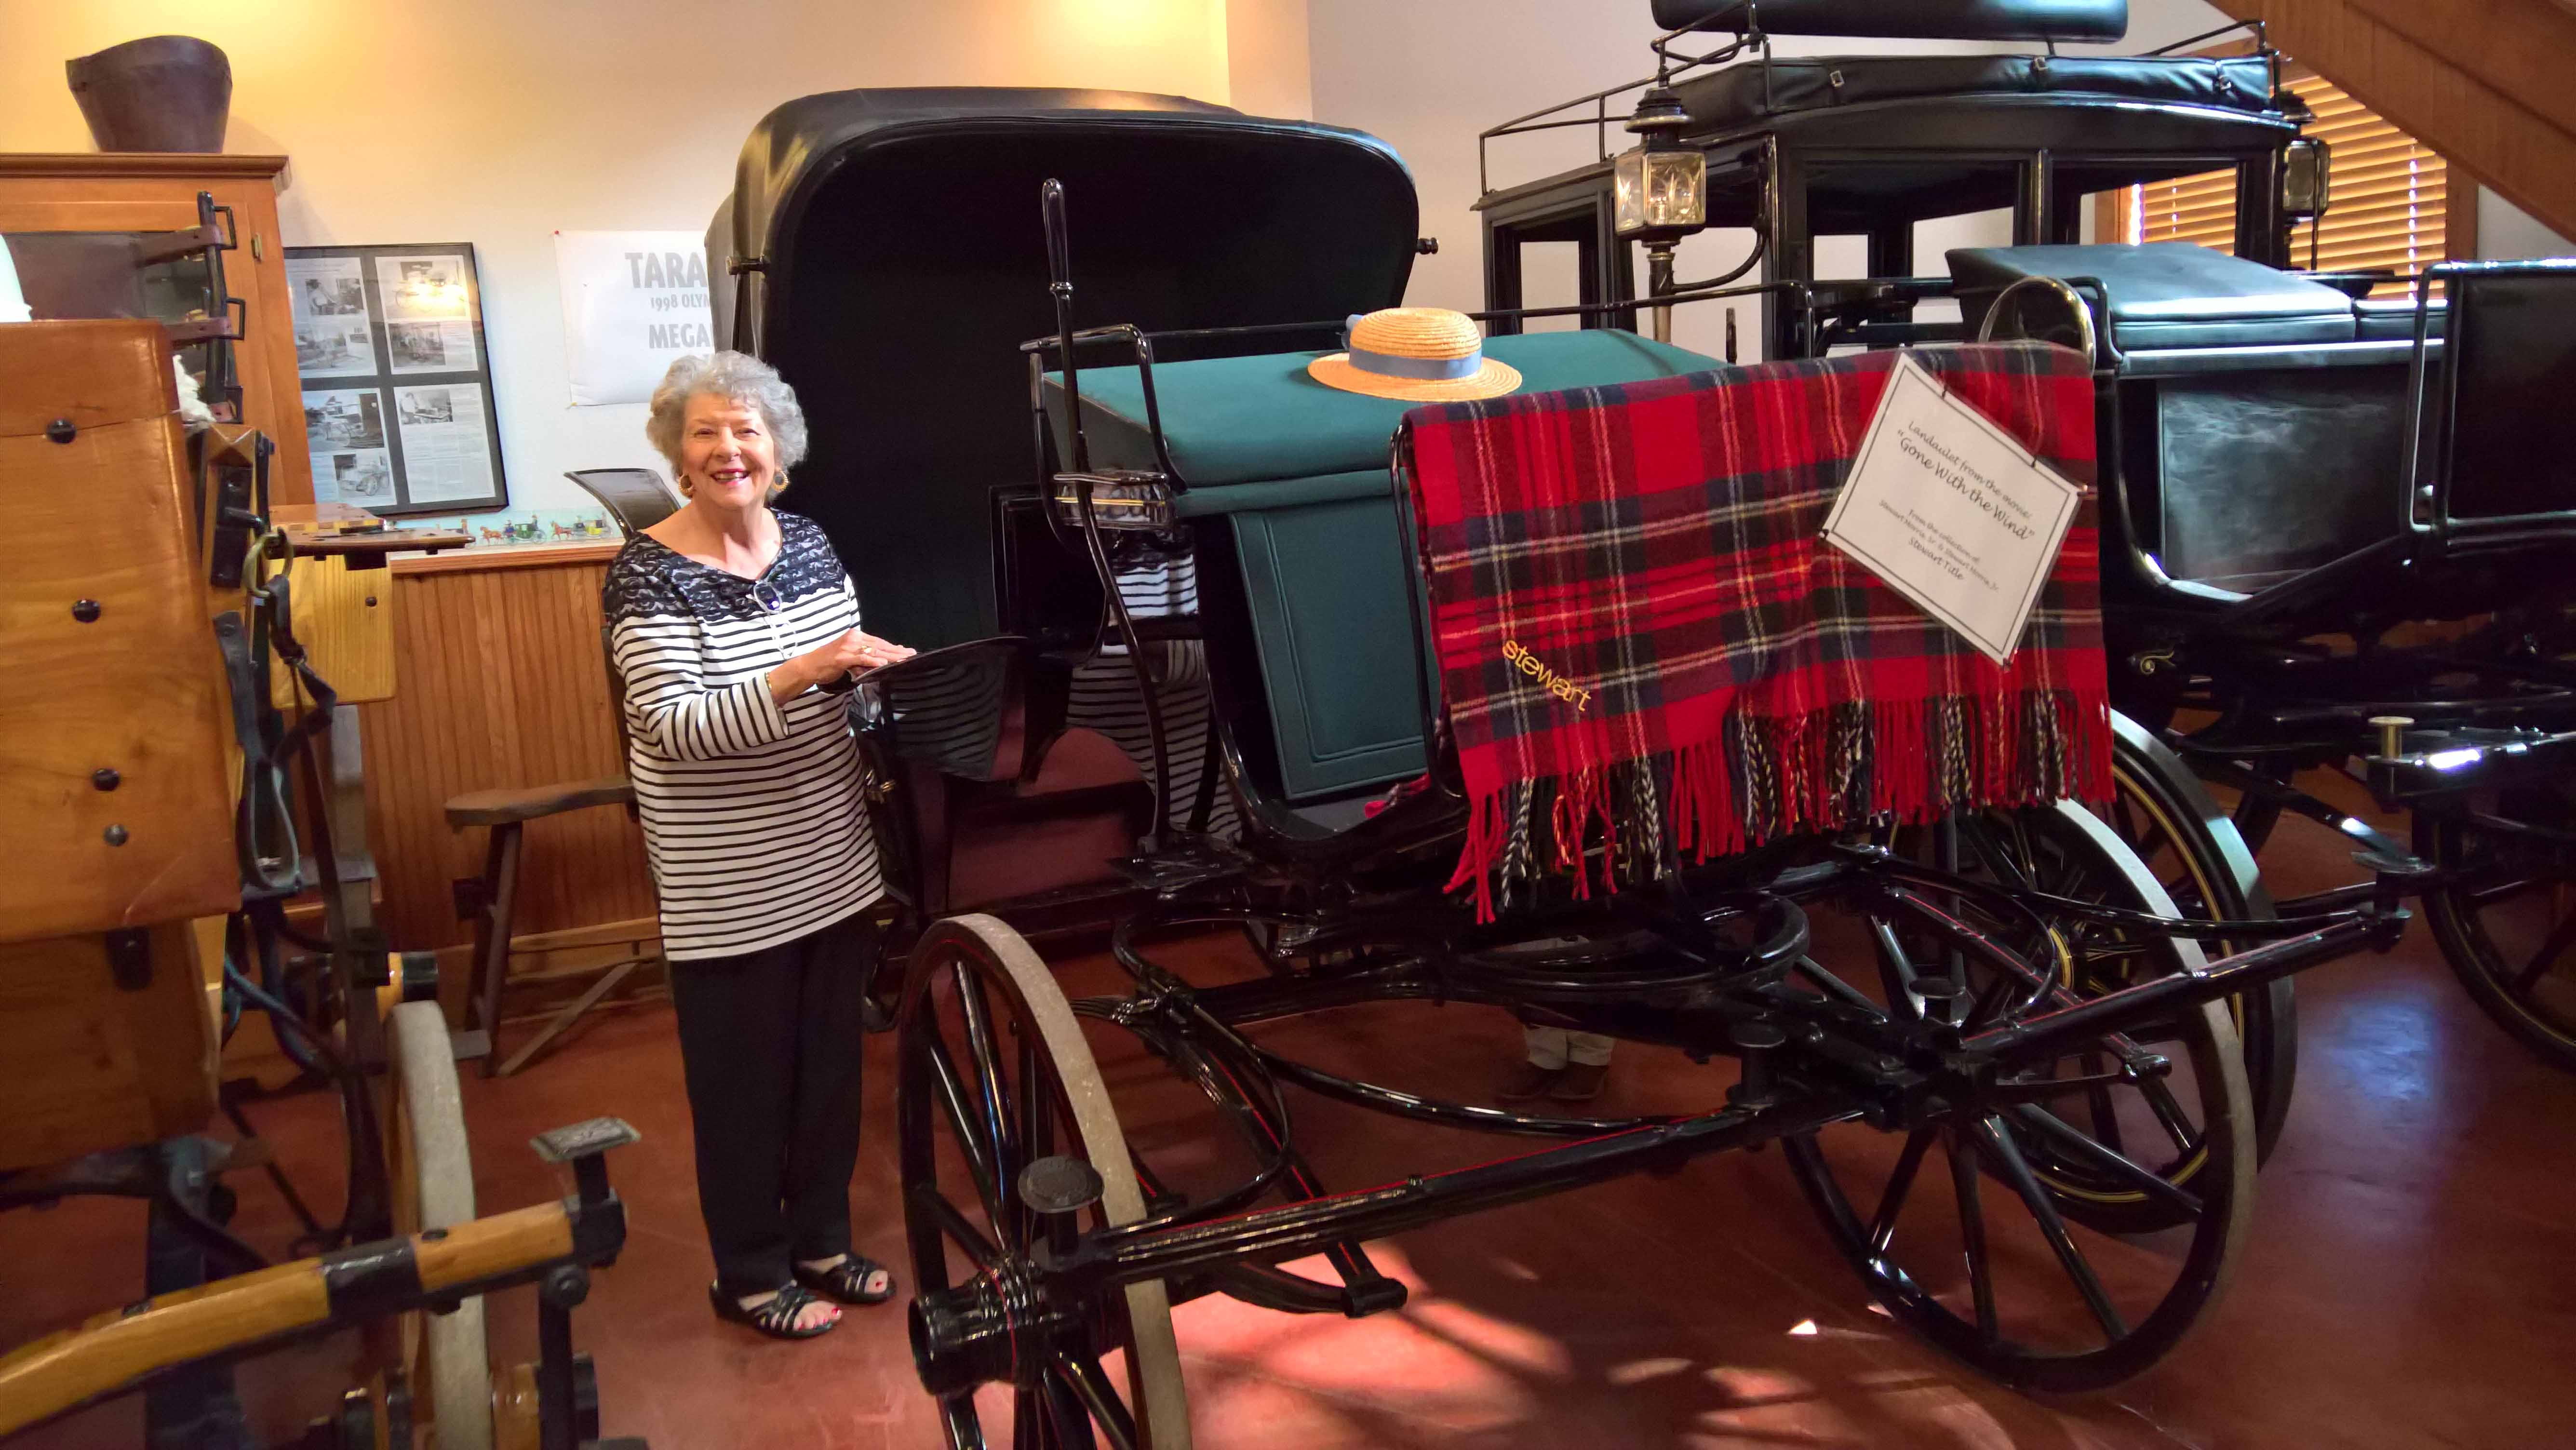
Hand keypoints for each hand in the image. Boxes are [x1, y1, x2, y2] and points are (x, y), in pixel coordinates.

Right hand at [782, 628, 915, 694]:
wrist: (809, 666)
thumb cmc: (828, 663)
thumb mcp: (850, 659)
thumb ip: (864, 659)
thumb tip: (882, 661)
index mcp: (855, 636)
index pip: (879, 642)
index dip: (893, 647)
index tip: (907, 651)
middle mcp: (853, 638)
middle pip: (879, 645)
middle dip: (897, 651)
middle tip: (911, 654)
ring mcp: (847, 646)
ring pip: (873, 651)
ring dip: (890, 655)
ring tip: (903, 658)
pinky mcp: (842, 657)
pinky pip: (861, 658)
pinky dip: (873, 660)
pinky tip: (883, 662)